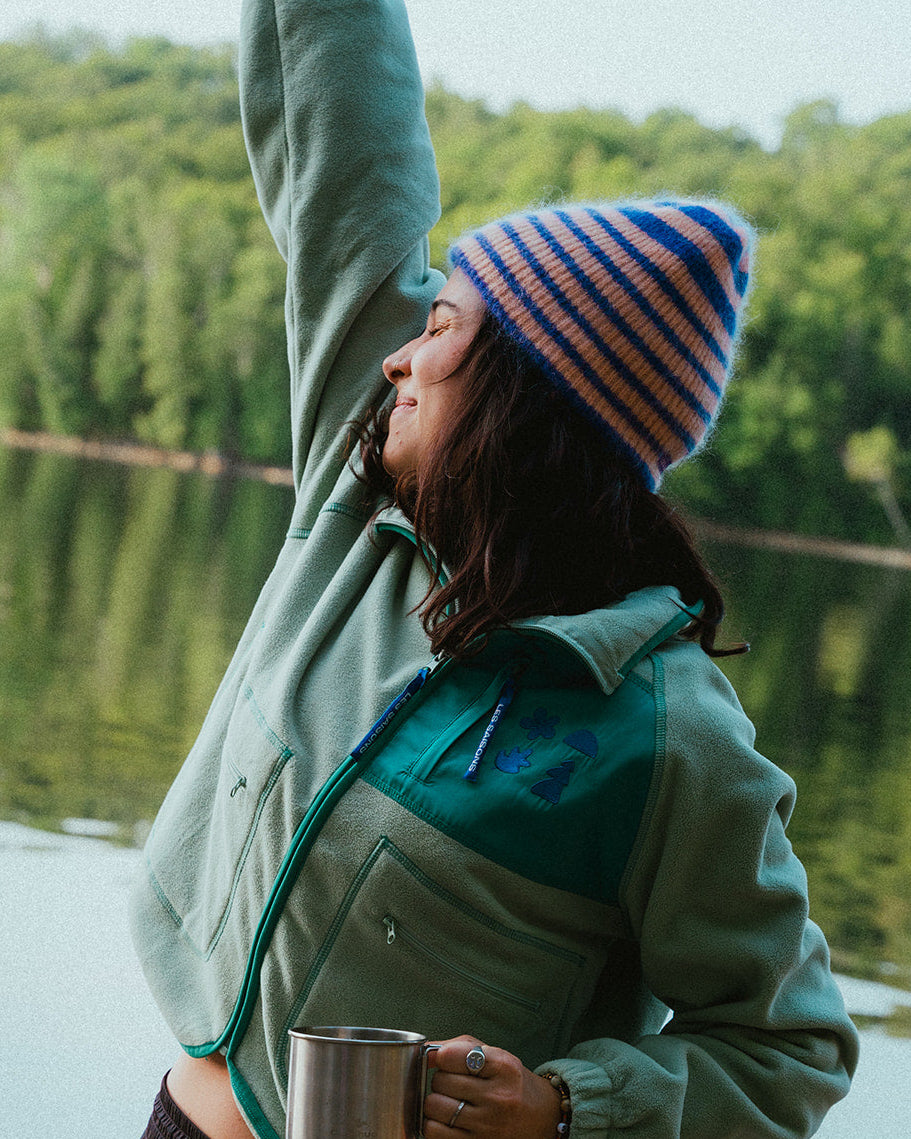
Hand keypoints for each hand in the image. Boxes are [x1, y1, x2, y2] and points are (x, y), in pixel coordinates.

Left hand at [423, 1035, 561, 1138]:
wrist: (541, 1118)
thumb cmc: (510, 1082)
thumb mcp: (495, 1055)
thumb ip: (458, 1047)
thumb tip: (426, 1053)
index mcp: (503, 1067)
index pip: (451, 1056)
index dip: (443, 1057)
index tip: (447, 1060)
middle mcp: (497, 1097)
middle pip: (440, 1082)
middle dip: (441, 1080)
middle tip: (453, 1083)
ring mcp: (488, 1126)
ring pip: (434, 1108)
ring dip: (435, 1103)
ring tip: (449, 1101)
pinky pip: (435, 1133)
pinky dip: (434, 1124)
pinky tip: (448, 1120)